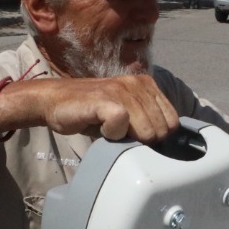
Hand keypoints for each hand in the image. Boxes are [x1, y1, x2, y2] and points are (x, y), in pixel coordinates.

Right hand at [5, 75, 180, 142]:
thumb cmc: (91, 111)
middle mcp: (137, 83)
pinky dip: (111, 135)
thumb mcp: (127, 113)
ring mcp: (121, 90)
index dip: (158, 136)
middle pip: (161, 130)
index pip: (173, 122)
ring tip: (108, 128)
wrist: (55, 102)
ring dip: (126, 138)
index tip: (137, 136)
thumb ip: (147, 121)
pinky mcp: (104, 99)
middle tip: (120, 133)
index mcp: (147, 85)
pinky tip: (100, 128)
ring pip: (146, 131)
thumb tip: (166, 145)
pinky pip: (121, 125)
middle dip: (142, 140)